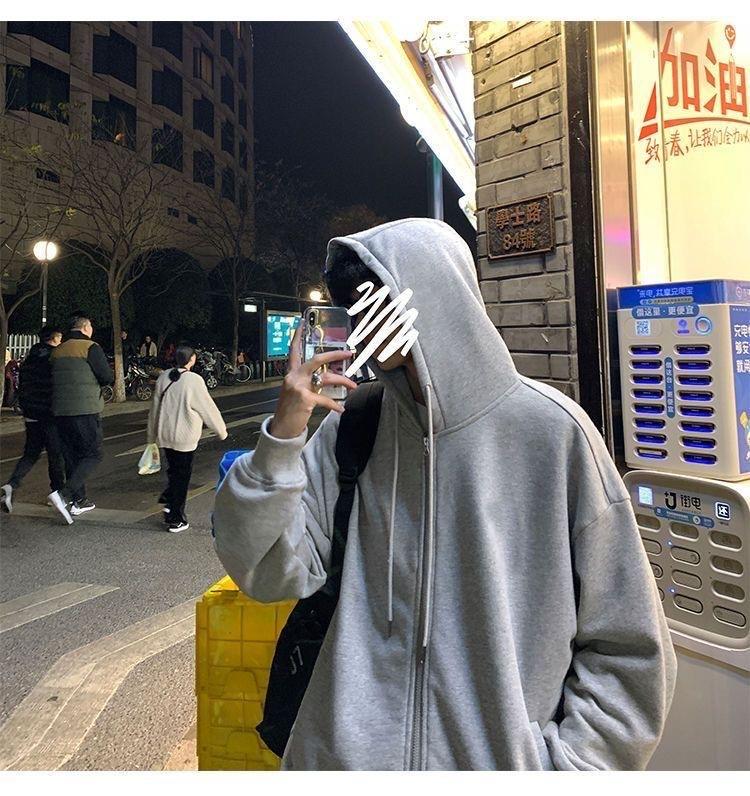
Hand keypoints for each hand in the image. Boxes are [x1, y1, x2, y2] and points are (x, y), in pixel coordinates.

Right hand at [269, 321, 357, 438]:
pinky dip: (335, 405)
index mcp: (291, 374)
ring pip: (327, 378)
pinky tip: (341, 410)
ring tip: (353, 386)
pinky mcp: (305, 399)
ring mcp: (299, 387)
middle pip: (317, 360)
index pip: (294, 352)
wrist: (281, 428)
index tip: (301, 324)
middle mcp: (294, 377)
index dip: (297, 337)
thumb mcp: (296, 392)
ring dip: (343, 381)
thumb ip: (308, 382)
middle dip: (335, 355)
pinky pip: (326, 399)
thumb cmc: (290, 410)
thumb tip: (327, 378)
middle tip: (349, 352)